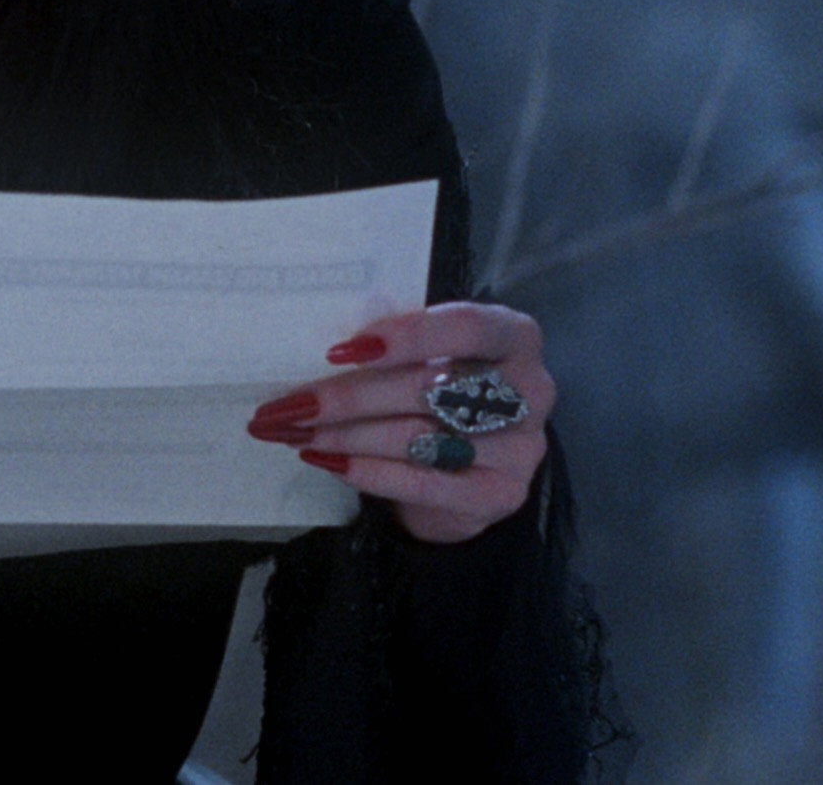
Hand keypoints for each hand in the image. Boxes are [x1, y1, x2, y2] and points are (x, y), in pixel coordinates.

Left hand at [244, 302, 556, 544]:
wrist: (473, 468)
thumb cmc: (444, 390)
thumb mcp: (430, 354)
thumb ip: (398, 339)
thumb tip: (334, 341)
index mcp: (514, 335)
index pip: (466, 327)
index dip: (406, 336)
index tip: (339, 350)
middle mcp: (531, 388)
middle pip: (430, 388)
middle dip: (350, 396)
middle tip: (292, 404)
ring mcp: (522, 447)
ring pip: (419, 437)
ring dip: (346, 435)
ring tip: (295, 431)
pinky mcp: (501, 495)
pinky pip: (423, 482)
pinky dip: (366, 471)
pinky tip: (325, 460)